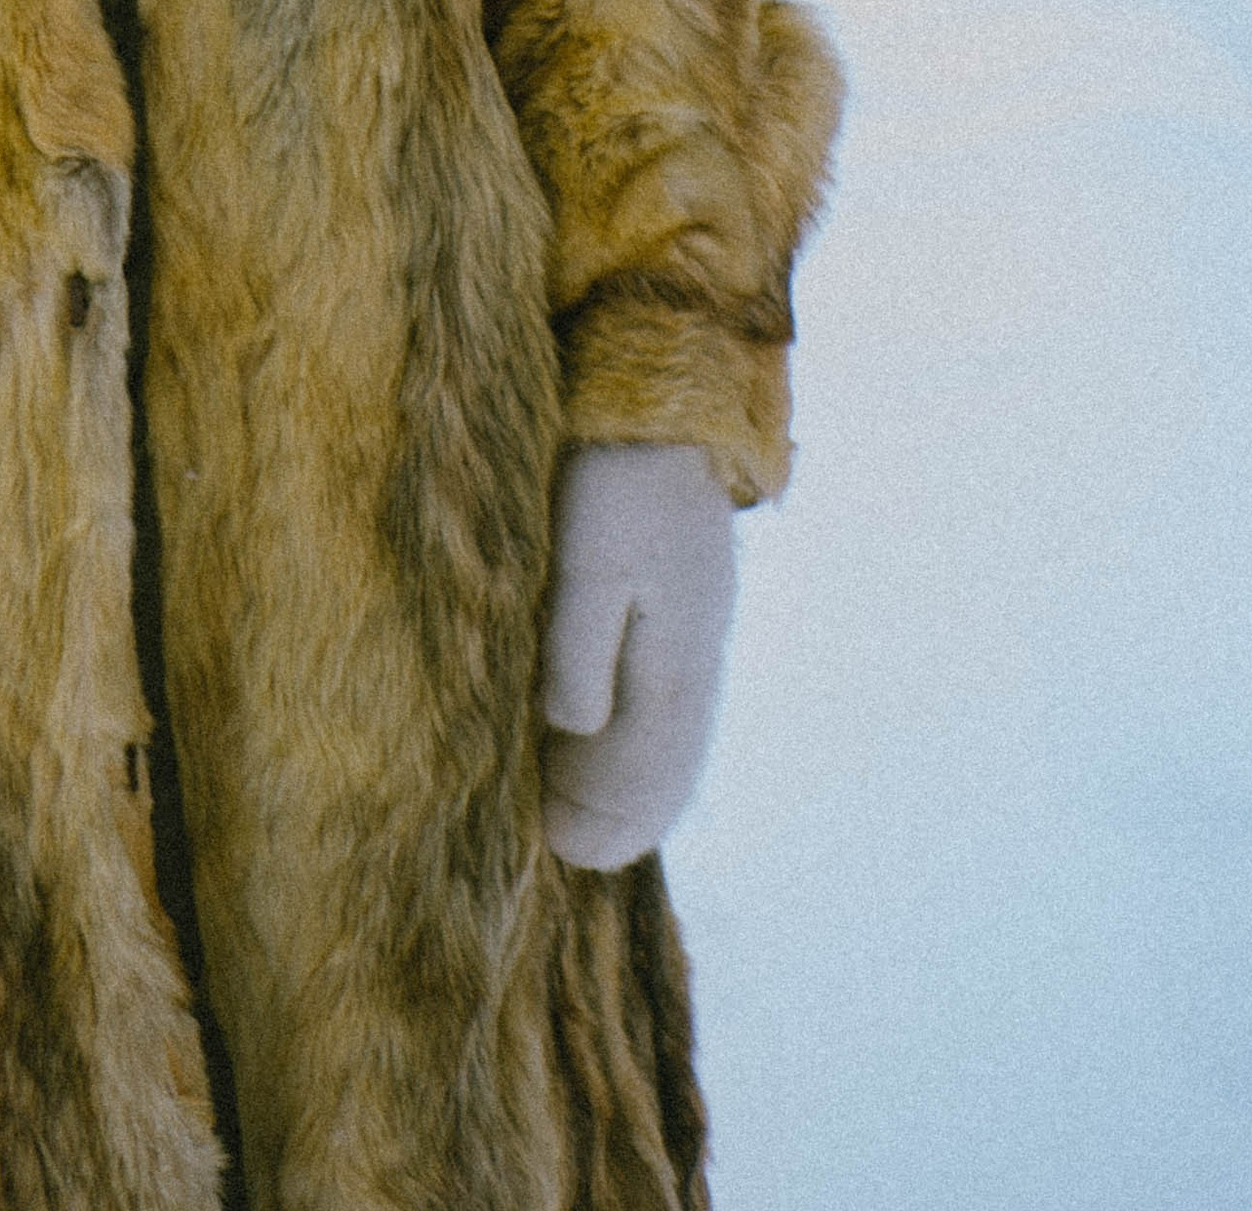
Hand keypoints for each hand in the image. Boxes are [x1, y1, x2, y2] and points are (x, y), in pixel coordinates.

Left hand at [538, 442, 734, 870]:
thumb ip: (579, 653)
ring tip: (565, 809)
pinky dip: (630, 736)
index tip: (559, 852)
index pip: (656, 775)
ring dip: (622, 781)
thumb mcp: (586, 567)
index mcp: (680, 659)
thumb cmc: (613, 480)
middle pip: (667, 766)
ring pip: (666, 736)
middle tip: (554, 845)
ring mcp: (693, 630)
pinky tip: (591, 739)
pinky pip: (660, 698)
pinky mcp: (675, 603)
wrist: (654, 399)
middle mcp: (697, 657)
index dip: (612, 826)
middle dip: (615, 815)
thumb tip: (572, 733)